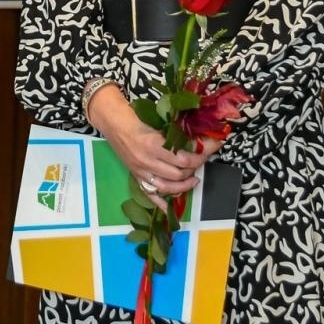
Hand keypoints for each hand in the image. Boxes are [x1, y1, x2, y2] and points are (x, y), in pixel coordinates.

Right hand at [87, 86, 206, 210]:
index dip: (201, 154)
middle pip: (179, 173)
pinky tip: (171, 208)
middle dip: (195, 167)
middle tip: (202, 159)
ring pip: (168, 187)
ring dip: (185, 185)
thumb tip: (196, 137)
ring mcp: (141, 171)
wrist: (111, 120)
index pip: (184, 157)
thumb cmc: (134, 115)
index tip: (212, 147)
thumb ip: (174, 131)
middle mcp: (147, 161)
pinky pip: (150, 194)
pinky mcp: (136, 176)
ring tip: (194, 179)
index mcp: (153, 144)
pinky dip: (161, 204)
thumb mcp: (156, 119)